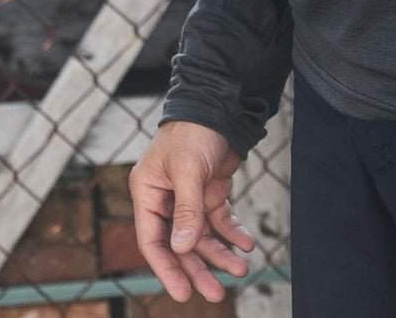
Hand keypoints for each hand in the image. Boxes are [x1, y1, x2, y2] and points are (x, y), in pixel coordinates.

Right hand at [131, 120, 257, 302]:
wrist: (218, 102)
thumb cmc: (194, 130)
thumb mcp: (188, 170)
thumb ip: (187, 210)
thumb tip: (184, 248)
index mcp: (148, 193)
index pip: (153, 241)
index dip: (168, 269)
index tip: (184, 293)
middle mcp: (165, 198)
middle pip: (180, 245)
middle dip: (199, 268)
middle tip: (217, 292)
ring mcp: (189, 196)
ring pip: (202, 236)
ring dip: (221, 253)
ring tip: (241, 270)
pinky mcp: (210, 191)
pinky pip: (220, 219)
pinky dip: (233, 232)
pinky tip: (247, 244)